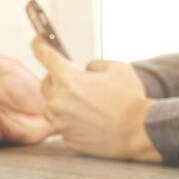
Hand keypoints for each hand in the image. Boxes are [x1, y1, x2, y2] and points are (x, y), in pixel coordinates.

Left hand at [31, 40, 160, 160]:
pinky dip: (71, 119)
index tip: (38, 40)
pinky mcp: (67, 138)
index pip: (43, 54)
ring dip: (62, 100)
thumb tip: (86, 69)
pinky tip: (89, 118)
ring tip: (85, 102)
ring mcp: (61, 121)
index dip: (39, 44)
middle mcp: (58, 100)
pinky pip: (62, 123)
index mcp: (67, 78)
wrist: (139, 131)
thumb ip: (94, 64)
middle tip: (77, 80)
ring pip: (51, 105)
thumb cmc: (130, 98)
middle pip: (46, 82)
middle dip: (58, 78)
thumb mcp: (116, 68)